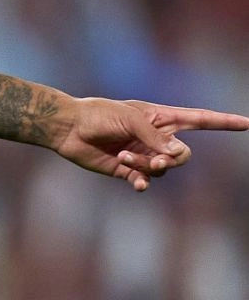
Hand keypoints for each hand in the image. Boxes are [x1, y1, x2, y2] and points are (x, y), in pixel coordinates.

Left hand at [53, 98, 248, 190]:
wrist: (68, 128)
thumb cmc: (98, 115)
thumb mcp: (130, 119)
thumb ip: (155, 137)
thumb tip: (177, 155)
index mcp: (161, 117)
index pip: (200, 119)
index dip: (223, 122)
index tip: (247, 123)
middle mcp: (155, 137)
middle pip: (183, 155)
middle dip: (172, 159)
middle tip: (156, 160)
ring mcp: (143, 154)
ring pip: (163, 169)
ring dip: (146, 166)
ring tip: (124, 157)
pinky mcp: (127, 170)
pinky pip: (145, 182)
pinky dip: (142, 183)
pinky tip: (136, 184)